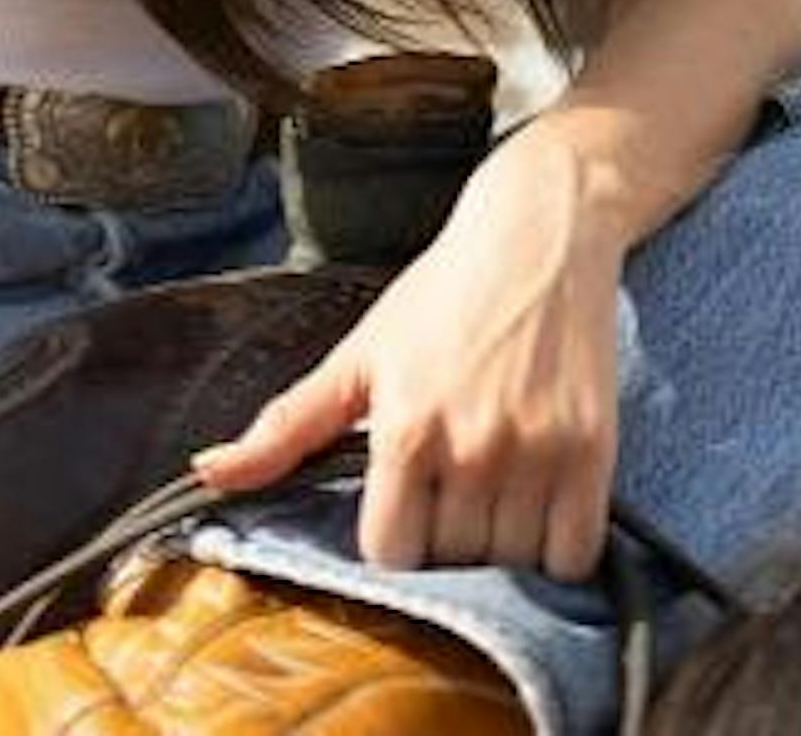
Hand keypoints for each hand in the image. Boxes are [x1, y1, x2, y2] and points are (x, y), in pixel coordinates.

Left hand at [192, 131, 624, 578]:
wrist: (535, 235)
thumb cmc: (438, 295)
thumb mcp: (357, 355)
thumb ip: (285, 425)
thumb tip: (207, 472)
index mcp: (402, 428)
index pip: (388, 554)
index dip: (394, 536)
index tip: (406, 503)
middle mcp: (469, 447)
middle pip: (452, 562)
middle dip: (448, 537)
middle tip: (455, 484)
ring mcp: (535, 452)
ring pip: (512, 564)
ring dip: (503, 546)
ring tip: (497, 486)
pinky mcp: (592, 451)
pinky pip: (573, 555)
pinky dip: (558, 548)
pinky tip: (541, 503)